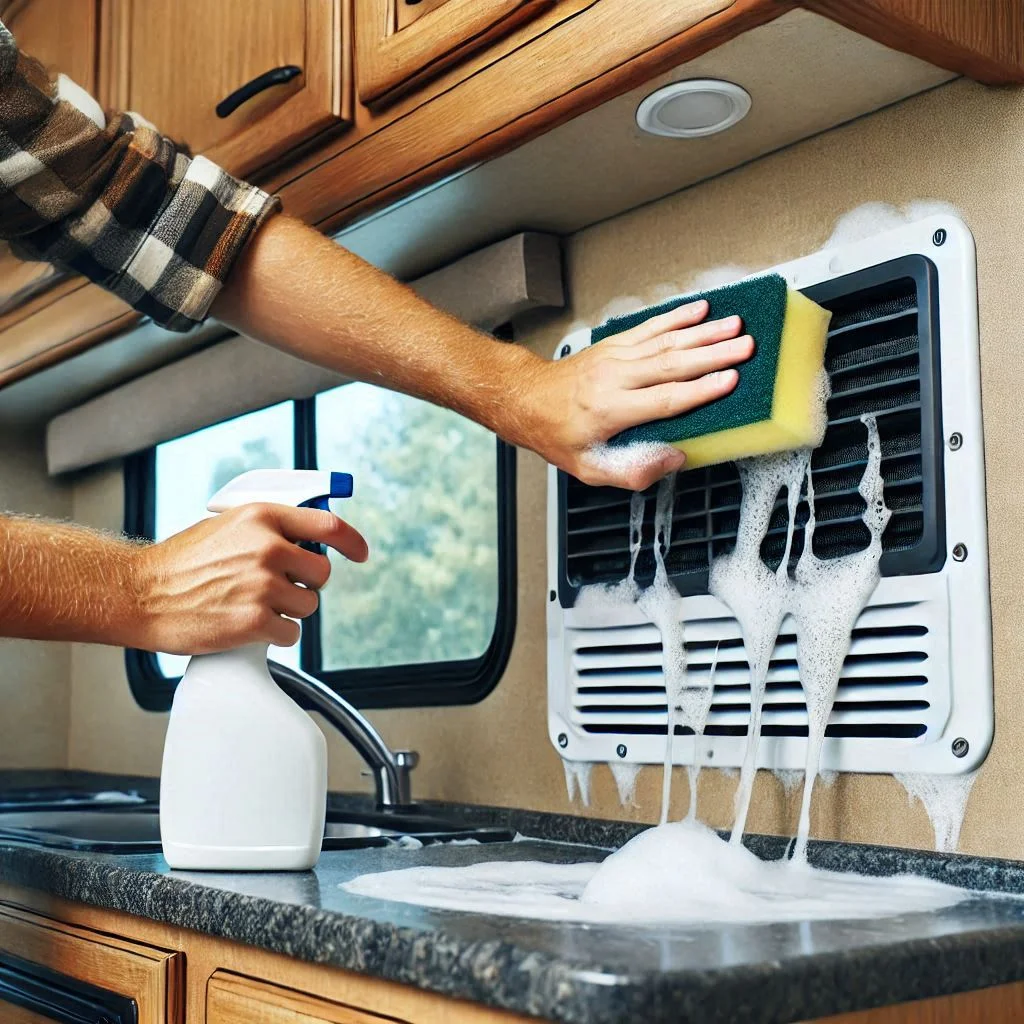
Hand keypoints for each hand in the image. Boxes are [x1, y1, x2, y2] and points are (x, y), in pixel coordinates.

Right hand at [130, 504, 367, 654]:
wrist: (139, 593)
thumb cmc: (180, 563)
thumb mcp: (227, 526)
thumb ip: (269, 530)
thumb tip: (307, 541)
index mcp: (262, 518)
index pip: (328, 526)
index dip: (351, 541)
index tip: (360, 553)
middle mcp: (267, 548)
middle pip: (321, 573)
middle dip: (305, 584)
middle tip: (278, 588)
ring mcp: (262, 585)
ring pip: (308, 606)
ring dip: (288, 611)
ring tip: (252, 605)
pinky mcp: (255, 621)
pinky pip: (291, 633)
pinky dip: (275, 634)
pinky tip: (247, 625)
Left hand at [517, 299, 752, 489]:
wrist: (525, 400)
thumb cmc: (557, 435)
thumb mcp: (588, 468)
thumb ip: (632, 471)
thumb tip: (674, 458)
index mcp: (609, 410)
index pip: (664, 399)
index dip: (700, 390)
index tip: (730, 381)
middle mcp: (613, 378)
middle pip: (671, 363)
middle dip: (712, 353)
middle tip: (746, 346)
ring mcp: (614, 357)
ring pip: (665, 341)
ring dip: (703, 331)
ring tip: (735, 324)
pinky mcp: (614, 345)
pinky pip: (649, 327)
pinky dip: (677, 316)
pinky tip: (700, 309)